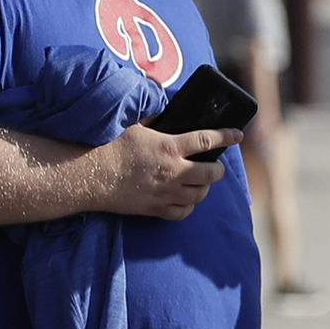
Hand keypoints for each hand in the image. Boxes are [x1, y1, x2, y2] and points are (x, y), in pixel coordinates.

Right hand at [102, 122, 231, 219]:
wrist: (92, 175)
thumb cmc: (112, 147)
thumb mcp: (137, 126)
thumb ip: (158, 121)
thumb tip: (169, 115)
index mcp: (170, 147)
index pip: (207, 141)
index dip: (226, 137)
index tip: (237, 135)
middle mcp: (173, 172)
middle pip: (211, 173)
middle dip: (218, 169)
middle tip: (215, 165)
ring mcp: (166, 193)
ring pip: (200, 195)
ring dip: (204, 187)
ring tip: (200, 181)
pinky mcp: (156, 209)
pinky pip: (182, 213)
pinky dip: (188, 206)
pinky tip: (185, 199)